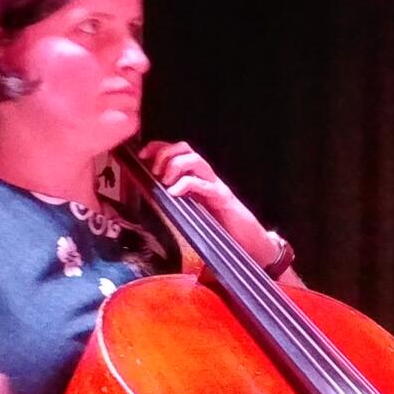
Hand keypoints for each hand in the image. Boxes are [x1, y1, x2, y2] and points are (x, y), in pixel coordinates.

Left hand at [140, 141, 285, 269]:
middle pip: (186, 148)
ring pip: (195, 159)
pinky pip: (203, 183)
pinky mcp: (222, 198)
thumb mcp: (193, 216)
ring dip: (175, 165)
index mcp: (199, 179)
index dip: (159, 148)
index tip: (142, 156)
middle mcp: (208, 178)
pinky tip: (174, 194)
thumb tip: (151, 211)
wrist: (252, 245)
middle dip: (165, 153)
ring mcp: (216, 186)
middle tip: (153, 171)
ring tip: (165, 181)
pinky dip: (185, 184)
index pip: (179, 151)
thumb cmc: (223, 233)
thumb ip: (177, 209)